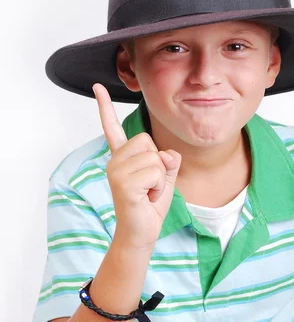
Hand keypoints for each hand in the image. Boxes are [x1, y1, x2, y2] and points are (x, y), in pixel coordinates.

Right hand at [93, 83, 181, 250]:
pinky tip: (147, 198)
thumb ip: (168, 160)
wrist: (142, 233)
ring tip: (148, 193)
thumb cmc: (151, 205)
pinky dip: (158, 187)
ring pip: (155, 158)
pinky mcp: (123, 184)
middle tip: (150, 185)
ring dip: (160, 178)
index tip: (97, 87)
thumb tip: (166, 154)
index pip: (112, 127)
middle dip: (158, 163)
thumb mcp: (165, 177)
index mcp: (121, 158)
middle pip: (147, 141)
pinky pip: (155, 171)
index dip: (105, 107)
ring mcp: (116, 172)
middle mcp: (114, 161)